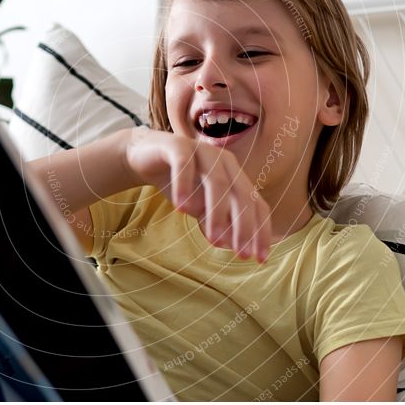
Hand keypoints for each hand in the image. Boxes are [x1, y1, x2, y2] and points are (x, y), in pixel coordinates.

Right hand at [123, 128, 272, 261]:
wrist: (144, 156)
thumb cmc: (179, 183)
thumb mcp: (201, 208)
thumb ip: (218, 221)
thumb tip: (232, 245)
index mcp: (236, 176)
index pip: (256, 204)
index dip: (260, 231)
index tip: (259, 259)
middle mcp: (225, 162)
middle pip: (242, 194)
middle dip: (245, 226)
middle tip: (240, 253)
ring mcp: (203, 151)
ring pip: (218, 181)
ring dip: (217, 211)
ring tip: (213, 239)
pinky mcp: (178, 145)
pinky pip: (185, 164)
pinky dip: (185, 186)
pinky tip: (181, 209)